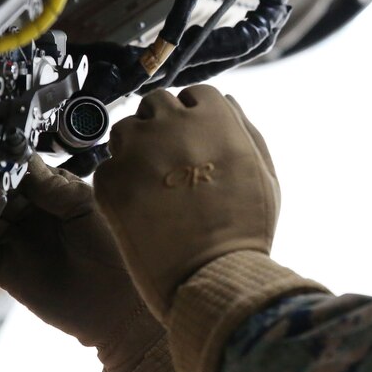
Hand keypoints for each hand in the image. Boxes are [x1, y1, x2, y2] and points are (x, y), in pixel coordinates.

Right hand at [0, 155, 186, 371]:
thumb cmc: (116, 249)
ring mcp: (14, 240)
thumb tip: (22, 157)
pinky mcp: (1, 269)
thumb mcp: (86, 207)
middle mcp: (29, 212)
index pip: (18, 170)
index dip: (4, 163)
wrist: (120, 304)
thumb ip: (52, 186)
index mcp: (53, 191)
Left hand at [93, 85, 278, 320]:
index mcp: (215, 118)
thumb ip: (246, 130)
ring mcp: (137, 150)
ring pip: (125, 130)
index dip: (195, 115)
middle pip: (155, 103)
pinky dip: (119, 182)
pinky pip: (107, 167)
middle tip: (170, 161)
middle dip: (161, 125)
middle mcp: (173, 123)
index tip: (194, 138)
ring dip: (135, 148)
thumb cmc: (246, 229)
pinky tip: (139, 207)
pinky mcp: (110, 181)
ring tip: (153, 185)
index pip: (194, 94)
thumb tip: (227, 101)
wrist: (212, 277)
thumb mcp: (265, 174)